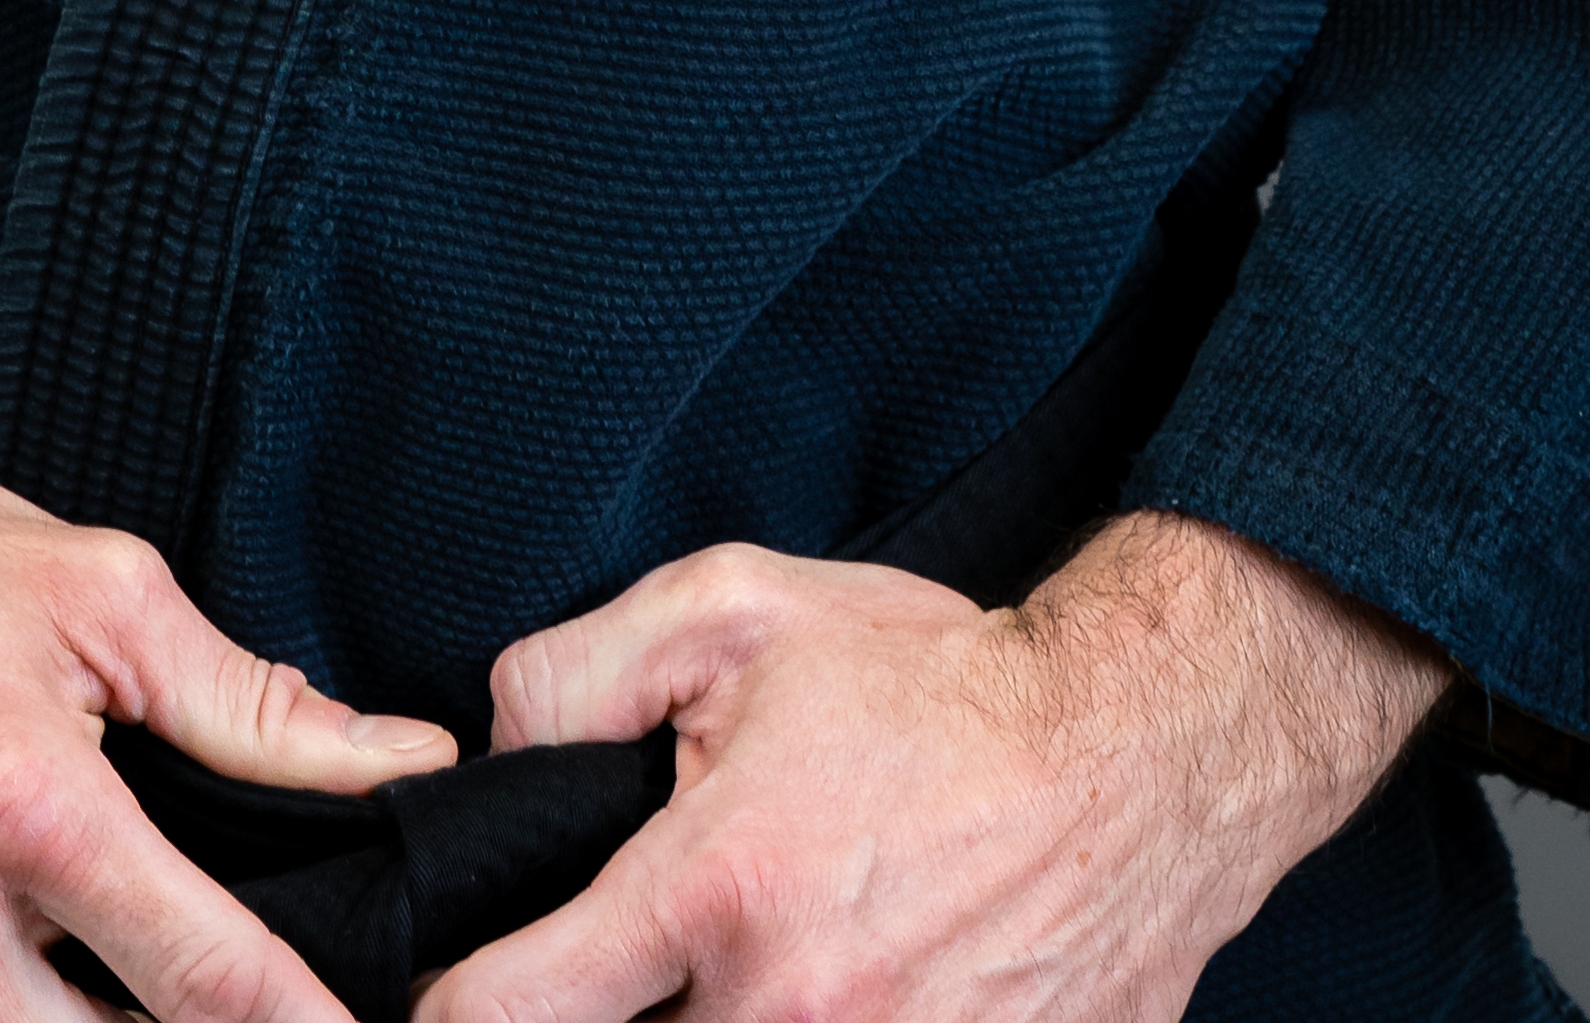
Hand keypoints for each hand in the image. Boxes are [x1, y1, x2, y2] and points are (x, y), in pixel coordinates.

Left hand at [416, 512, 1450, 1022]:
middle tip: (642, 948)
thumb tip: (491, 759)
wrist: (1132, 761)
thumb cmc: (935, 681)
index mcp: (717, 891)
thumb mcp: (736, 608)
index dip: (456, 1004)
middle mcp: (790, 1016)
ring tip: (756, 955)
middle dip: (607, 1011)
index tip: (460, 984)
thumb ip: (577, 675)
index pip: (512, 1013)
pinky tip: (846, 987)